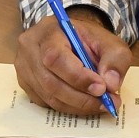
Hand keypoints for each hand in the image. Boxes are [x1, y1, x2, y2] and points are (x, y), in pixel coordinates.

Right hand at [15, 6, 131, 115]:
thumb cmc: (88, 40)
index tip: (101, 88)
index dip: (78, 77)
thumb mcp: (109, 42)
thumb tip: (110, 84)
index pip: (56, 57)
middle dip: (81, 97)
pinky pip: (46, 103)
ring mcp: (24, 67)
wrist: (72, 39)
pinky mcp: (26, 84)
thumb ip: (115, 59)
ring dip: (77, 105)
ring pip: (49, 96)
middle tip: (107, 102)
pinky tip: (85, 103)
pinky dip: (68, 107)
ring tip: (101, 104)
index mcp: (48, 30)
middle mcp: (29, 48)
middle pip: (50, 81)